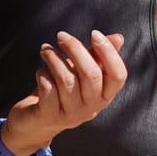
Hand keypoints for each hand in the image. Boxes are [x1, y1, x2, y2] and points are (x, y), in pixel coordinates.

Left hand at [4, 30, 126, 150]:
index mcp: (105, 96)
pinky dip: (42, 74)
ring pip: (67, 79)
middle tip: (61, 36)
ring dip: (54, 58)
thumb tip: (119, 38)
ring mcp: (71, 114)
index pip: (118, 76)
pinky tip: (41, 71)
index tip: (94, 33)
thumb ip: (98, 57)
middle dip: (75, 48)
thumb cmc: (63, 92)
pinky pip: (48, 88)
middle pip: (91, 74)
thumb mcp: (82, 73)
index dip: (109, 53)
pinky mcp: (50, 116)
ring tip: (45, 50)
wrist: (38, 122)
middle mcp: (91, 107)